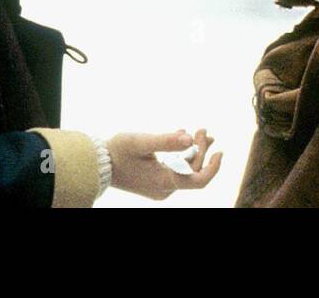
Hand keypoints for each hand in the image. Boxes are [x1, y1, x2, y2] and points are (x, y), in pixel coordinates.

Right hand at [107, 128, 221, 200]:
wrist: (97, 164)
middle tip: (202, 129)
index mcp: (164, 181)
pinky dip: (183, 156)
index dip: (213, 167)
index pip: (198, 180)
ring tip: (200, 132)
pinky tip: (183, 139)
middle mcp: (165, 188)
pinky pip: (176, 170)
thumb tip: (190, 138)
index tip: (220, 150)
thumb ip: (166, 141)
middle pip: (193, 171)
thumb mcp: (141, 142)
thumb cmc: (117, 151)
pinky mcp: (155, 182)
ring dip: (194, 152)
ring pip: (186, 170)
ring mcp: (160, 187)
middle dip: (201, 149)